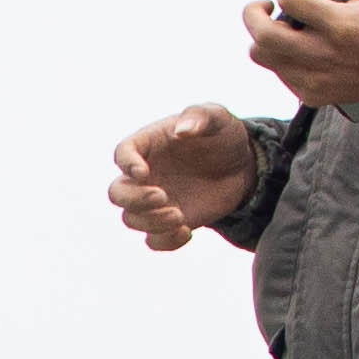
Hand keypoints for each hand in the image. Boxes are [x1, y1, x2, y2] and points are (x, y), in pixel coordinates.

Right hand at [106, 104, 259, 250]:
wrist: (241, 166)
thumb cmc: (223, 135)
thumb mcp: (217, 118)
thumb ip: (199, 116)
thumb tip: (182, 131)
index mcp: (148, 145)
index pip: (123, 153)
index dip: (126, 164)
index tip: (143, 172)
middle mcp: (144, 176)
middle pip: (117, 193)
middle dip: (135, 199)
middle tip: (162, 196)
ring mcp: (154, 201)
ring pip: (131, 219)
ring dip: (152, 222)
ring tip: (180, 216)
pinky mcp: (168, 222)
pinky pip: (153, 240)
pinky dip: (165, 242)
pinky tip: (187, 232)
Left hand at [238, 0, 358, 109]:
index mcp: (340, 25)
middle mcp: (324, 55)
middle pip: (262, 35)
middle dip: (253, 13)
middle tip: (266, 5)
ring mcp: (315, 79)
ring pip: (263, 56)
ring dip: (264, 35)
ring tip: (280, 25)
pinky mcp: (313, 95)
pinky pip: (278, 73)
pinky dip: (280, 55)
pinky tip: (296, 45)